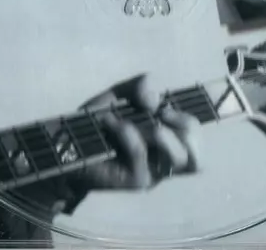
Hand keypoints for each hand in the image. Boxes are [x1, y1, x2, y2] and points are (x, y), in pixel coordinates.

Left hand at [75, 74, 201, 190]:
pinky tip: (111, 124)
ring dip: (160, 131)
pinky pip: (143, 153)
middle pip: (199, 154)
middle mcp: (164, 159)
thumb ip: (141, 86)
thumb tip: (155, 99)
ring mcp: (153, 172)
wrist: (66, 144)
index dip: (190, 119)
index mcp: (167, 138)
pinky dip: (128, 131)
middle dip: (186, 125)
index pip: (197, 138)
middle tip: (160, 114)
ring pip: (180, 158)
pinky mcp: (136, 180)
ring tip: (136, 121)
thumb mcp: (121, 94)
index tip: (164, 105)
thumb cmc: (97, 122)